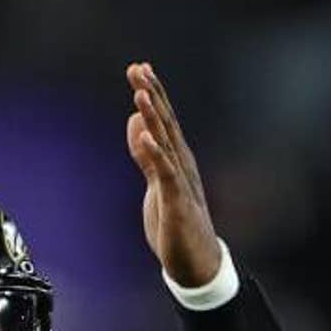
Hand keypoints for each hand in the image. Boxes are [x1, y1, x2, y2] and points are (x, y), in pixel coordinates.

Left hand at [125, 62, 221, 287]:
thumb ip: (146, 155)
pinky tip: (146, 135)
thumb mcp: (155, 184)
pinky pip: (165, 172)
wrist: (195, 263)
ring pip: (166, 142)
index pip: (162, 120)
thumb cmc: (177, 225)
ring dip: (153, 116)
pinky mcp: (177, 201)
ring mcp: (181, 181)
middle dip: (151, 94)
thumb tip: (135, 121)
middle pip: (165, 123)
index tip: (139, 68)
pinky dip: (155, 152)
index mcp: (175, 160)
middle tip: (138, 67)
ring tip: (140, 92)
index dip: (151, 94)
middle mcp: (181, 164)